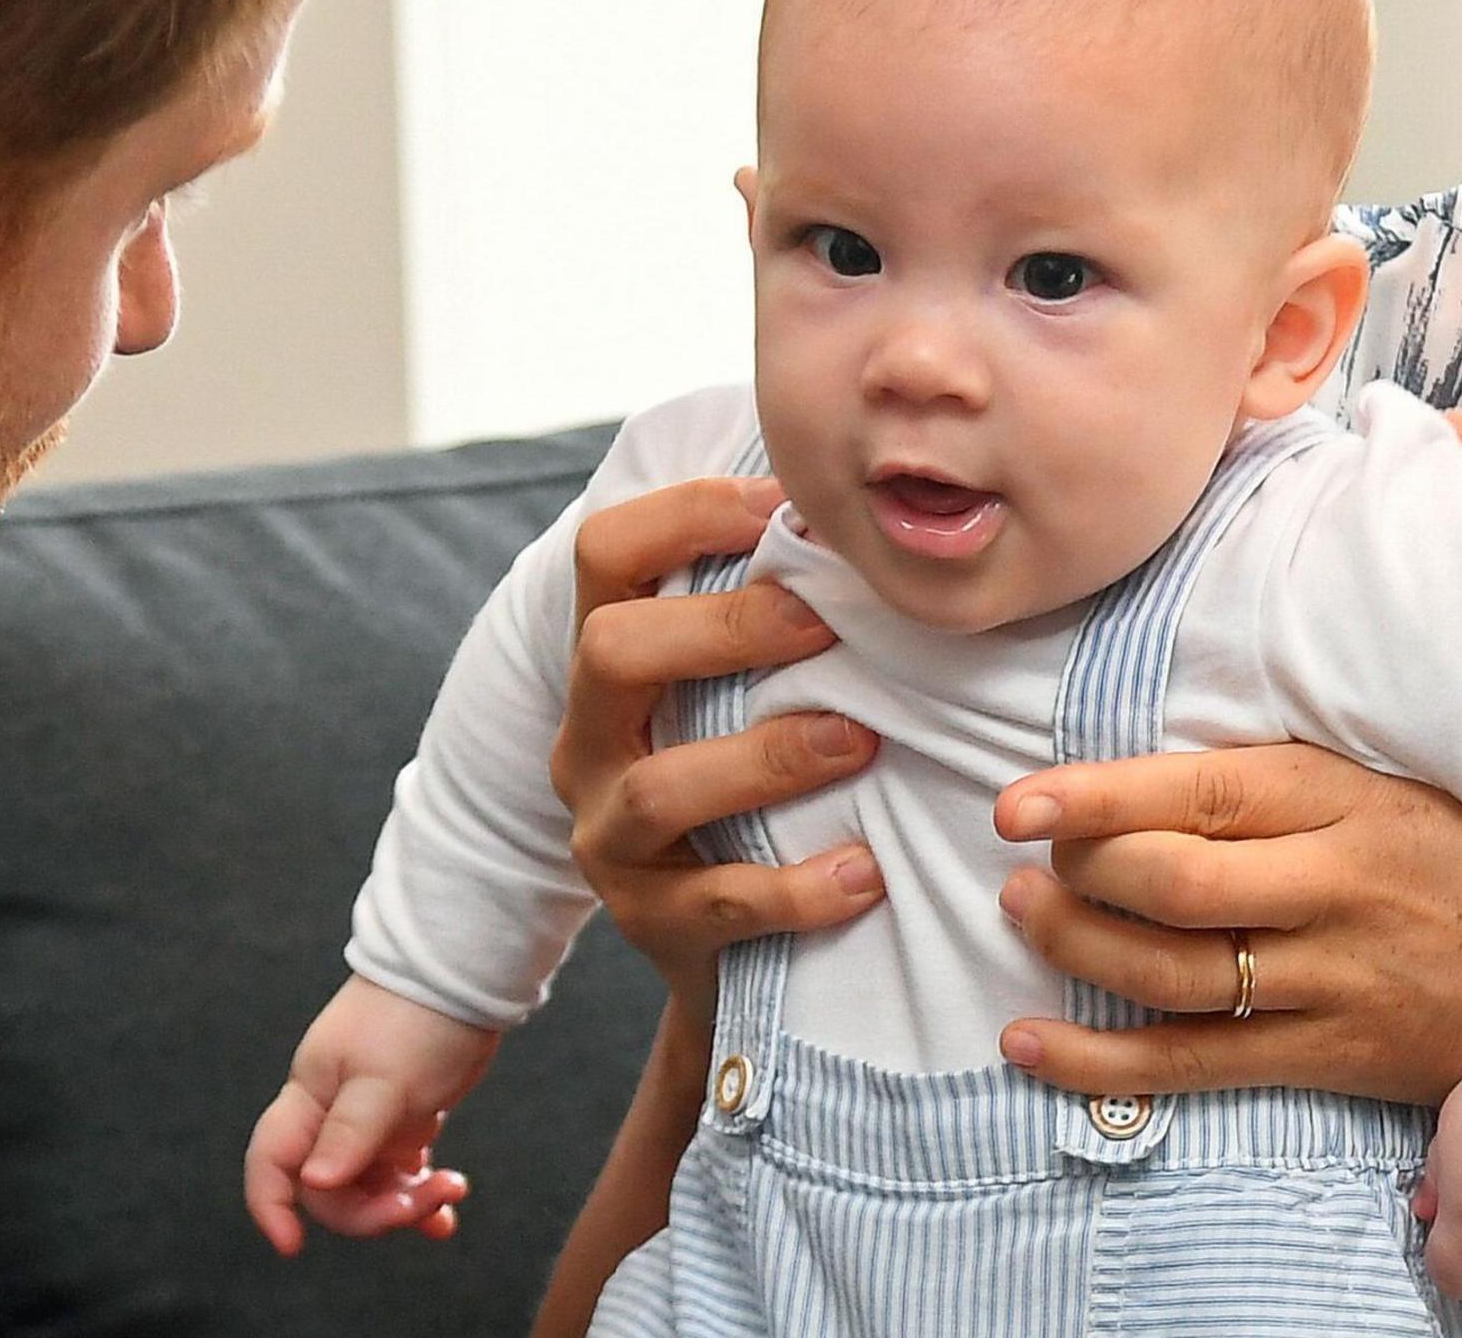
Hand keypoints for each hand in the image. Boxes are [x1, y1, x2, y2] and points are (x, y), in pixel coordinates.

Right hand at [243, 976, 501, 1254]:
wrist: (464, 975)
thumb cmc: (418, 1017)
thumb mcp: (385, 1078)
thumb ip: (350, 1132)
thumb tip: (315, 1182)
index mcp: (311, 1097)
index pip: (272, 1161)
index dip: (272, 1205)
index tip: (293, 1246)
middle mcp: (332, 1114)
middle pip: (329, 1189)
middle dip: (373, 1209)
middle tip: (423, 1202)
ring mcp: (368, 1119)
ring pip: (369, 1185)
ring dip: (405, 1203)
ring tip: (450, 1191)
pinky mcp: (404, 1119)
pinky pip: (401, 1172)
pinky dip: (421, 1192)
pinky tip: (447, 1208)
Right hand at [552, 475, 886, 1000]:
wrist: (733, 956)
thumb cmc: (759, 786)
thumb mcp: (744, 693)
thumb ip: (778, 613)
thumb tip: (872, 511)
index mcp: (609, 662)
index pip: (606, 552)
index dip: (686, 512)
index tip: (784, 506)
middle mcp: (589, 739)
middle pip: (609, 650)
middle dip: (723, 627)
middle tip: (825, 624)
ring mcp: (608, 836)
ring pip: (657, 787)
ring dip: (768, 759)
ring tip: (859, 743)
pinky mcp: (649, 923)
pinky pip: (714, 902)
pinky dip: (795, 889)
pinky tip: (864, 873)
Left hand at [986, 742, 1461, 1106]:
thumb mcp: (1390, 783)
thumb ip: (1281, 780)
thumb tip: (1152, 770)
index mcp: (1342, 801)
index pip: (1198, 792)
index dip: (1096, 798)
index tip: (1019, 803)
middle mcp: (1333, 888)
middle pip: (1172, 885)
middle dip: (1076, 874)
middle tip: (1026, 861)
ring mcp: (1332, 980)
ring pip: (1170, 974)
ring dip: (1075, 949)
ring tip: (1022, 918)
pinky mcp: (1331, 1055)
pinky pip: (1194, 1066)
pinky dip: (1100, 1061)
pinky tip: (1030, 1044)